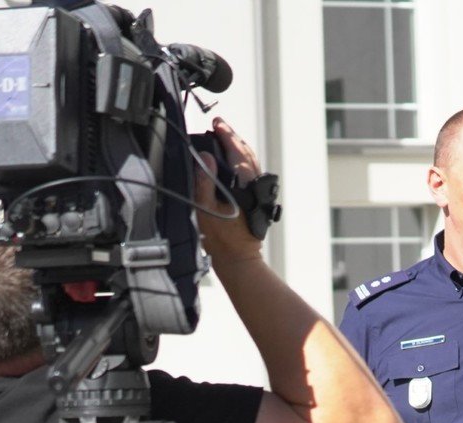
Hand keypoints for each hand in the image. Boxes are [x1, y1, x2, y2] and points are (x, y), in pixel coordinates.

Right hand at [194, 117, 262, 262]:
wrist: (239, 258)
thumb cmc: (221, 237)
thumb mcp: (205, 207)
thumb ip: (205, 180)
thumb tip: (206, 156)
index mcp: (243, 184)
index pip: (236, 151)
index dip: (226, 135)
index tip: (217, 123)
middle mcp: (254, 184)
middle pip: (246, 153)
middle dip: (233, 137)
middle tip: (219, 126)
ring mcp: (258, 191)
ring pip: (251, 162)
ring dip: (238, 147)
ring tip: (225, 137)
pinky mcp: (257, 198)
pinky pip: (251, 172)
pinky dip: (242, 160)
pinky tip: (232, 160)